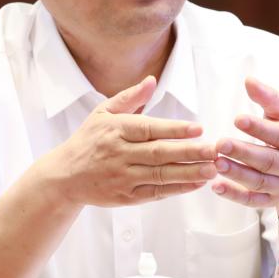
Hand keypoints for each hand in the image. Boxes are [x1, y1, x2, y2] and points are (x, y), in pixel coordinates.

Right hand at [40, 76, 215, 207]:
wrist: (64, 177)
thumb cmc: (88, 140)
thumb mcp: (102, 113)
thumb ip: (129, 98)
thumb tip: (152, 80)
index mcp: (115, 130)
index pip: (148, 129)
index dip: (174, 129)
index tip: (198, 128)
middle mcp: (119, 154)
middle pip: (159, 153)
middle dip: (189, 152)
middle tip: (214, 150)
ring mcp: (123, 177)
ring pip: (160, 175)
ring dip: (189, 172)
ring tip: (213, 168)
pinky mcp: (126, 197)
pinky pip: (156, 192)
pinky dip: (177, 189)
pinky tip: (196, 183)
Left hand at [211, 77, 278, 213]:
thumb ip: (270, 99)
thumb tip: (248, 80)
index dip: (260, 128)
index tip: (237, 119)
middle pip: (268, 161)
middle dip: (243, 153)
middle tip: (219, 143)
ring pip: (260, 182)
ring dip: (237, 174)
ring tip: (217, 163)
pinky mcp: (273, 201)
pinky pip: (254, 202)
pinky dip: (235, 196)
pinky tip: (217, 186)